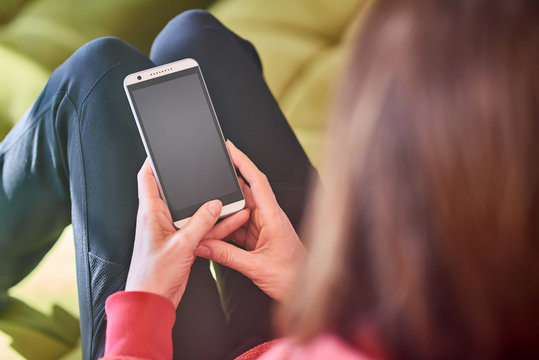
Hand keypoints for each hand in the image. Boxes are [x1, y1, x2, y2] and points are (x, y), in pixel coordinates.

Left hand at [125, 159, 248, 306]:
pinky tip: (231, 220)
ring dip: (212, 208)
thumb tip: (214, 205)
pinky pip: (200, 229)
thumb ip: (200, 223)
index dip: (154, 160)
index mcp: (151, 213)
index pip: (148, 177)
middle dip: (195, 184)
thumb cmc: (154, 276)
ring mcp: (172, 231)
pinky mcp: (182, 244)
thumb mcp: (181, 245)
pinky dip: (214, 226)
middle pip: (178, 193)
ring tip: (233, 199)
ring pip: (195, 213)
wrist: (153, 302)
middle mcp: (160, 219)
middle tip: (211, 173)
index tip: (166, 149)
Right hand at [195, 141, 305, 300]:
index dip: (243, 161)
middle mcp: (269, 218)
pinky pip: (239, 227)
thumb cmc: (292, 277)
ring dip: (224, 214)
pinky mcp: (260, 238)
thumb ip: (227, 256)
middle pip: (244, 194)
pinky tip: (215, 233)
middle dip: (226, 189)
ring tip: (208, 216)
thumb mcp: (255, 267)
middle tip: (207, 186)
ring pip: (239, 212)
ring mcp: (264, 228)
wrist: (304, 291)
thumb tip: (204, 245)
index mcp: (273, 217)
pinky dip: (226, 229)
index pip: (257, 181)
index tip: (230, 148)